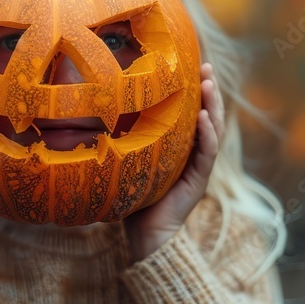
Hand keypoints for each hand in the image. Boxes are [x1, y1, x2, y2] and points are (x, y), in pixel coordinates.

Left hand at [124, 63, 224, 261]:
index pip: (191, 113)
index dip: (194, 91)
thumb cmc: (131, 201)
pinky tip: (204, 117)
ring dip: (213, 106)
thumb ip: (121, 140)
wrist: (143, 238)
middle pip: (207, 116)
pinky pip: (207, 154)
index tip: (192, 65)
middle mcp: (192, 155)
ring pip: (213, 131)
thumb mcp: (127, 162)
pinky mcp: (198, 182)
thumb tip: (91, 111)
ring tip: (209, 84)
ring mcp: (198, 168)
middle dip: (209, 91)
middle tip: (207, 66)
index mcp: (179, 148)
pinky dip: (208, 134)